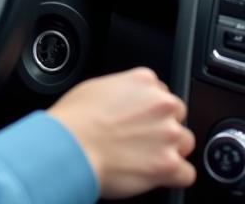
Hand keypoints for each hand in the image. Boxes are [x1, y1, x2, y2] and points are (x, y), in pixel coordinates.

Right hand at [48, 68, 194, 197]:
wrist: (71, 146)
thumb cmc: (75, 118)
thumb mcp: (96, 87)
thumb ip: (123, 90)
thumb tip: (127, 101)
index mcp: (143, 81)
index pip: (161, 90)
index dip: (149, 106)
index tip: (140, 115)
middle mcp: (161, 105)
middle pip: (178, 115)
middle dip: (164, 125)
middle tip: (142, 135)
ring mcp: (168, 135)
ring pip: (186, 143)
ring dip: (171, 149)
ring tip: (146, 155)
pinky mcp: (170, 165)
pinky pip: (187, 174)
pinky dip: (174, 176)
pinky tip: (155, 173)